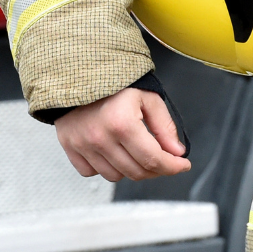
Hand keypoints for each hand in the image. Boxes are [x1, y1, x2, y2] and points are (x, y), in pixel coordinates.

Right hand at [55, 87, 190, 180]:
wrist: (80, 75)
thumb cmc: (115, 84)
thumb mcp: (148, 97)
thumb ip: (164, 126)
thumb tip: (177, 152)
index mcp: (122, 123)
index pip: (152, 159)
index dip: (172, 167)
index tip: (183, 165)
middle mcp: (100, 138)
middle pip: (136, 172)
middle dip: (157, 170)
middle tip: (166, 159)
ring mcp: (82, 145)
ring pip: (115, 176)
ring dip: (132, 169)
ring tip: (138, 152)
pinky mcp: (69, 147)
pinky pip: (92, 172)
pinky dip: (107, 167)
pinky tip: (114, 152)